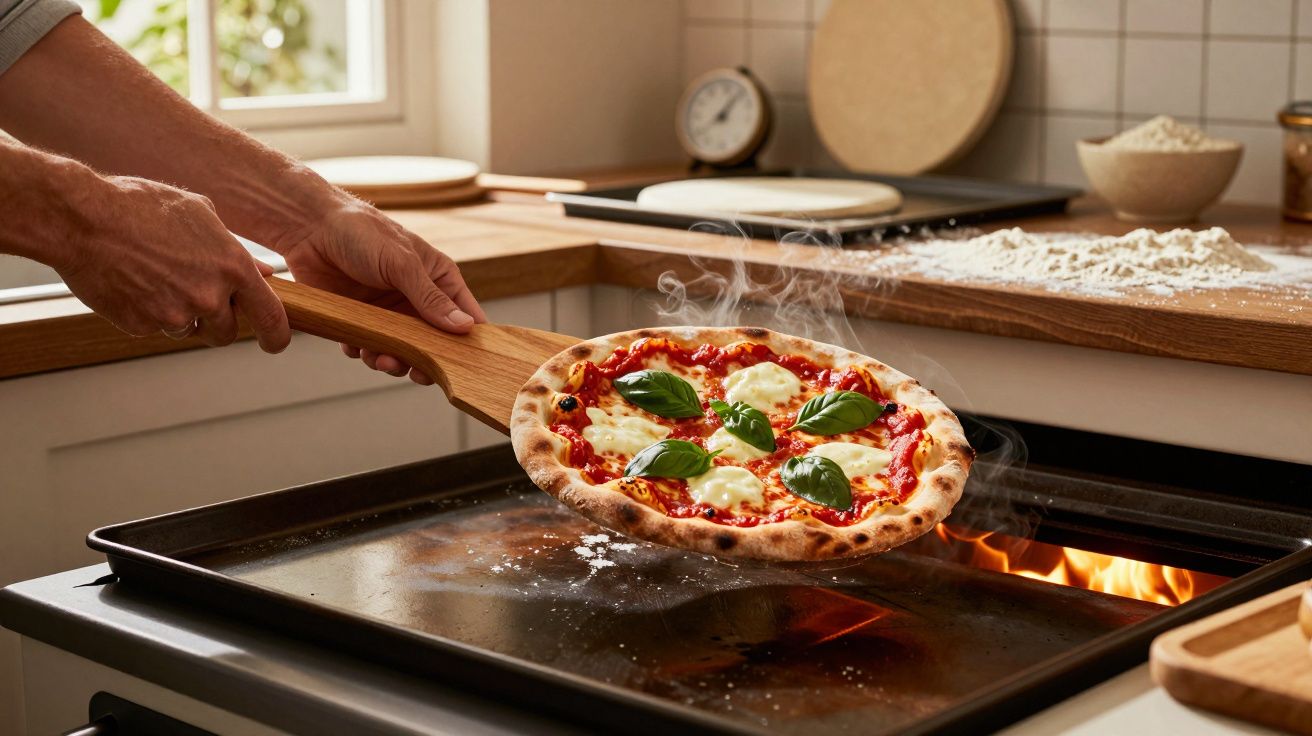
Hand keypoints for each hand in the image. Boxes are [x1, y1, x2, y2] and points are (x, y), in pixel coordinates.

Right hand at [55, 175, 290, 352]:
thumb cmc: (140, 206)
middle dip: (217, 322)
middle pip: (226, 333)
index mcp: (232, 267)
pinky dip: (148, 313)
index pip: (271, 317)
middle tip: (198, 298)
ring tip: (158, 278)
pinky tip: (134, 282)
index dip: (276, 335)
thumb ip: (236, 249)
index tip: (275, 342)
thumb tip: (263, 274)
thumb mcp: (200, 213)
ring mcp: (174, 314)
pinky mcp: (141, 325)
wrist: (82, 218)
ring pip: (188, 331)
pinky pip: (153, 328)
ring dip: (180, 315)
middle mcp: (209, 296)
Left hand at [274, 199, 486, 384]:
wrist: (309, 228)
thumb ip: (431, 299)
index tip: (464, 363)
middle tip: (416, 370)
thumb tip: (465, 326)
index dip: (468, 340)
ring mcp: (389, 311)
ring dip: (393, 361)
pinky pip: (369, 347)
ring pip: (402, 351)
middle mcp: (416, 298)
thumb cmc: (361, 232)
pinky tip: (356, 344)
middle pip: (434, 342)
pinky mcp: (361, 320)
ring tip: (380, 359)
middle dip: (425, 359)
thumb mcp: (402, 264)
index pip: (466, 314)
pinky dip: (364, 352)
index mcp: (437, 278)